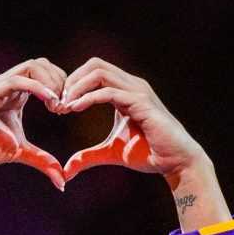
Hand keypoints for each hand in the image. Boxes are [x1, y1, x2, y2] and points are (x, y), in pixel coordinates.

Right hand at [0, 58, 69, 188]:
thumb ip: (42, 160)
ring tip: (57, 105)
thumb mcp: (20, 153)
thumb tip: (62, 180)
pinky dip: (38, 87)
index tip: (67, 110)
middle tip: (65, 106)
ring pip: (32, 66)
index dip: (61, 88)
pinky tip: (50, 101)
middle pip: (42, 64)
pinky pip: (17, 80)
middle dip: (60, 81)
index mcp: (17, 94)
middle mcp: (8, 85)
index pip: (46, 74)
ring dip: (51, 83)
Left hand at [54, 58, 207, 181]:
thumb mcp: (110, 153)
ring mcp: (137, 91)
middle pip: (95, 64)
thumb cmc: (149, 154)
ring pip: (99, 72)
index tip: (59, 105)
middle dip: (72, 81)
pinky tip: (75, 108)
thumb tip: (67, 169)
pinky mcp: (141, 102)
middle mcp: (131, 85)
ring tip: (64, 106)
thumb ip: (88, 157)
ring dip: (77, 87)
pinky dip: (88, 97)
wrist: (175, 161)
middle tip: (58, 103)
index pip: (94, 72)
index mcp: (125, 90)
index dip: (73, 84)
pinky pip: (109, 91)